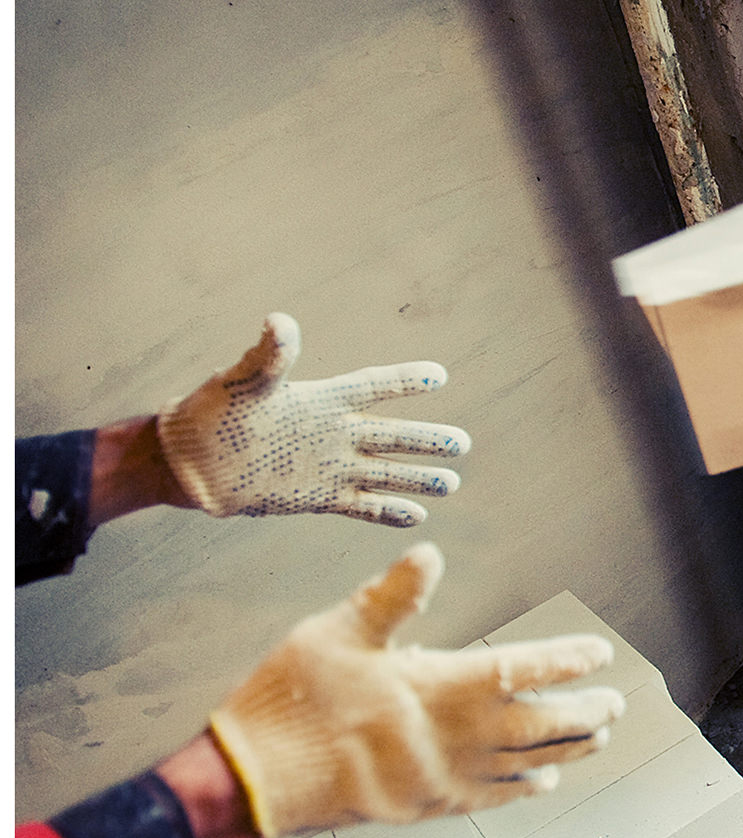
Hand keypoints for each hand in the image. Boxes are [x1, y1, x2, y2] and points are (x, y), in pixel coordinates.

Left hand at [157, 314, 468, 526]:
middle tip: (462, 444)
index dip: (404, 381)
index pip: (373, 387)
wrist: (185, 464)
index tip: (438, 375)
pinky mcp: (316, 496)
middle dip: (427, 440)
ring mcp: (327, 466)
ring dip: (417, 478)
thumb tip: (280, 322)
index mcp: (321, 400)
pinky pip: (360, 504)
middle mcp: (332, 433)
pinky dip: (387, 511)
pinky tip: (415, 515)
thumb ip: (268, 355)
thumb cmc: (209, 414)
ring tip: (451, 482)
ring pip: (384, 472)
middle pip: (392, 436)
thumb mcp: (240, 381)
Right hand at [208, 543, 622, 837]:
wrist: (254, 780)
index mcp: (441, 688)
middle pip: (541, 726)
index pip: (524, 670)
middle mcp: (456, 738)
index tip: (599, 653)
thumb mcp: (338, 633)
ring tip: (597, 739)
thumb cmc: (291, 702)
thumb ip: (391, 596)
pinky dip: (523, 788)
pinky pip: (491, 798)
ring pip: (526, 764)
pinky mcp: (425, 807)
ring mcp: (444, 777)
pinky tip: (543, 782)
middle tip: (615, 705)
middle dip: (583, 713)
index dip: (567, 661)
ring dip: (566, 750)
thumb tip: (429, 554)